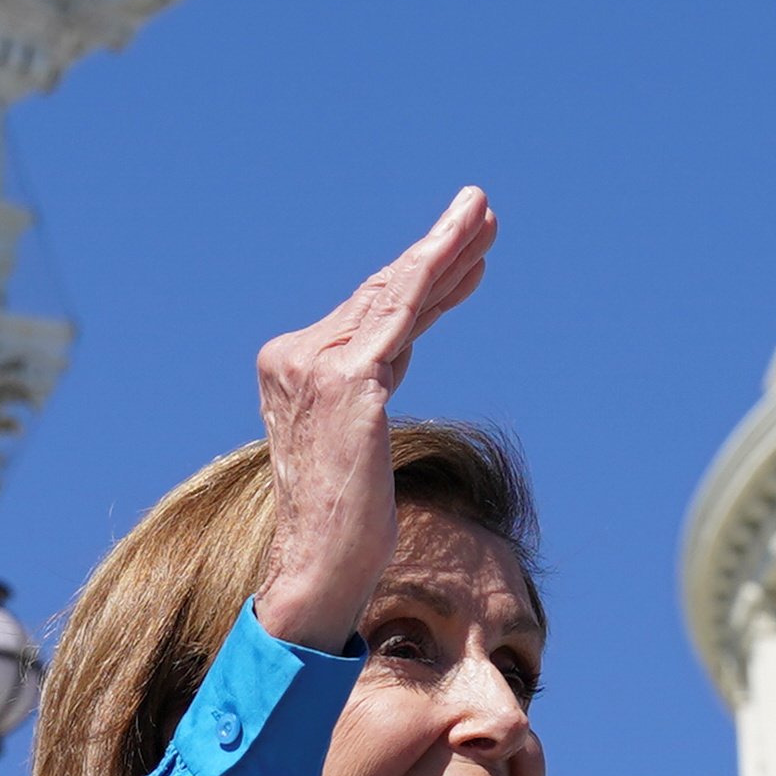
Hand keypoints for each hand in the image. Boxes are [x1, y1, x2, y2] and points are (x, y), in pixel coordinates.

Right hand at [251, 187, 494, 650]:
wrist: (320, 567)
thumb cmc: (345, 518)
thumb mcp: (361, 430)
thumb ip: (374, 378)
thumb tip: (407, 339)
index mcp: (292, 367)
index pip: (370, 312)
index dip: (423, 280)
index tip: (465, 255)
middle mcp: (295, 356)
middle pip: (383, 292)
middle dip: (438, 250)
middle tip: (482, 209)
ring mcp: (317, 365)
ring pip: (396, 293)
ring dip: (444, 249)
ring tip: (484, 214)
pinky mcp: (348, 382)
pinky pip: (403, 314)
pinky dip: (435, 277)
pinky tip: (466, 257)